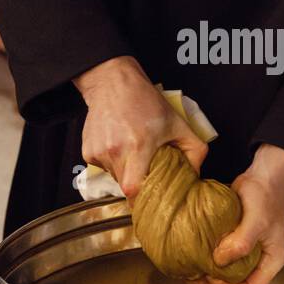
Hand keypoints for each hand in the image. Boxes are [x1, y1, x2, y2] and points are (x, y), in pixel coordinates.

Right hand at [73, 56, 207, 199]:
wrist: (113, 83)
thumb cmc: (146, 102)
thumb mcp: (178, 122)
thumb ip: (195, 150)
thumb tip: (196, 175)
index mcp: (139, 146)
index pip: (133, 189)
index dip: (141, 200)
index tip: (150, 200)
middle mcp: (115, 150)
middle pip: (125, 187)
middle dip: (137, 184)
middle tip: (147, 171)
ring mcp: (98, 151)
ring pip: (114, 177)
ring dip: (126, 171)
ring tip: (133, 150)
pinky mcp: (87, 151)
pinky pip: (103, 167)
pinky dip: (113, 162)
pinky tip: (119, 144)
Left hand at [194, 143, 283, 283]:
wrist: (265, 172)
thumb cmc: (267, 195)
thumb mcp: (256, 222)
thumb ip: (241, 243)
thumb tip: (219, 260)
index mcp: (272, 261)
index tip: (211, 281)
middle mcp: (261, 259)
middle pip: (238, 282)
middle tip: (195, 278)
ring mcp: (248, 248)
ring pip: (228, 269)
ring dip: (211, 272)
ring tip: (192, 269)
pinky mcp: (236, 237)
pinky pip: (222, 253)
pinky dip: (209, 256)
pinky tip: (195, 254)